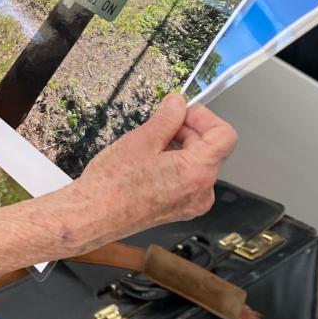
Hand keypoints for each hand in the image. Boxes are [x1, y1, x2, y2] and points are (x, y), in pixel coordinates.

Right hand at [75, 93, 237, 239]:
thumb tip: (178, 102)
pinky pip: (187, 178)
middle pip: (210, 149)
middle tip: (158, 122)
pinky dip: (174, 162)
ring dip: (179, 145)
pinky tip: (148, 159)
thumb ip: (168, 118)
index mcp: (198, 173)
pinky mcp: (178, 209)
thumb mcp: (143, 139)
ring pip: (197, 163)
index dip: (205, 117)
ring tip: (149, 142)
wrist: (93, 216)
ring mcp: (191, 203)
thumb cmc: (114, 181)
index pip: (225, 136)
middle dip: (188, 129)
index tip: (181, 111)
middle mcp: (202, 191)